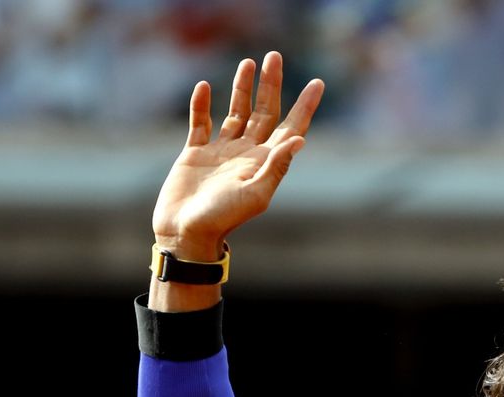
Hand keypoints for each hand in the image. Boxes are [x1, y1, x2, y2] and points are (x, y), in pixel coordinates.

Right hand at [153, 51, 323, 259]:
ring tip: (248, 63)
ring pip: (235, 113)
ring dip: (242, 88)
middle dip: (270, 86)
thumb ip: (276, 166)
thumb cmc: (222, 219)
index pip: (290, 128)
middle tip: (274, 56)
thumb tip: (299, 139)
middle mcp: (246, 154)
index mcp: (264, 163)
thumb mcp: (255, 194)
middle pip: (263, 113)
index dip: (304, 107)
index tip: (318, 83)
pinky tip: (205, 87)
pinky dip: (202, 104)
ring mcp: (221, 152)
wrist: (186, 233)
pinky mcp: (195, 153)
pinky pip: (200, 122)